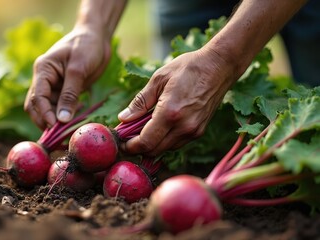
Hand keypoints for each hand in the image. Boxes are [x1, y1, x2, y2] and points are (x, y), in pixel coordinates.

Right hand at [24, 26, 110, 128]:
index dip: (44, 113)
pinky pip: (61, 107)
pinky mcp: (64, 91)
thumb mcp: (78, 69)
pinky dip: (66, 116)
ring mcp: (54, 86)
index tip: (54, 127)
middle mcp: (44, 79)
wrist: (97, 36)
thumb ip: (70, 94)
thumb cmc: (86, 46)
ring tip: (68, 132)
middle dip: (45, 121)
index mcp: (43, 70)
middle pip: (37, 106)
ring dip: (56, 121)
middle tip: (59, 137)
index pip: (37, 97)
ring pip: (48, 109)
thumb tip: (62, 119)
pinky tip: (76, 118)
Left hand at [118, 47, 236, 155]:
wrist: (219, 66)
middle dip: (138, 147)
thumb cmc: (188, 68)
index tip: (121, 142)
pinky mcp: (199, 131)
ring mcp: (193, 131)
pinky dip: (164, 140)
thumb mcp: (158, 79)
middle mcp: (183, 127)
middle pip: (154, 151)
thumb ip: (140, 102)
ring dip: (151, 144)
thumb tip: (123, 118)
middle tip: (128, 136)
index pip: (145, 142)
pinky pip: (176, 144)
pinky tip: (159, 127)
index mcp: (170, 112)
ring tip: (142, 129)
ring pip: (165, 149)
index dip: (130, 146)